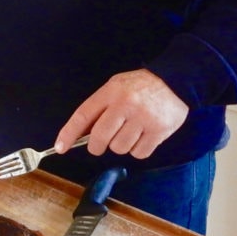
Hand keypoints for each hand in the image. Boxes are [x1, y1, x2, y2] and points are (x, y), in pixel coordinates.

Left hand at [55, 69, 188, 159]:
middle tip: (101, 143)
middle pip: (100, 138)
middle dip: (97, 146)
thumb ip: (100, 107)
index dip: (69, 133)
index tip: (60, 147)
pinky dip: (138, 150)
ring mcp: (143, 119)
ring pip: (119, 148)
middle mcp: (126, 104)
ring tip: (130, 132)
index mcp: (111, 91)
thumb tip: (81, 133)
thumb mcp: (116, 86)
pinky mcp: (159, 131)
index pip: (83, 115)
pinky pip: (139, 154)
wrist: (176, 81)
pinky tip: (143, 136)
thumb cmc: (140, 86)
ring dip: (121, 146)